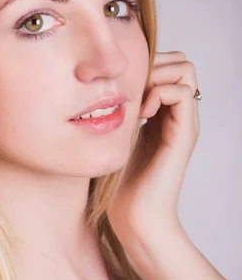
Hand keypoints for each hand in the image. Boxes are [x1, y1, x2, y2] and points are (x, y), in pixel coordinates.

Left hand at [106, 51, 199, 245]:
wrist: (134, 217)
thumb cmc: (118, 185)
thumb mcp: (112, 140)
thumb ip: (114, 116)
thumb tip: (94, 92)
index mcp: (160, 115)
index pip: (165, 66)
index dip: (146, 64)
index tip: (121, 85)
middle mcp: (176, 116)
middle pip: (179, 62)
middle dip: (154, 63)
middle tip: (131, 88)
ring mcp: (183, 124)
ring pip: (185, 70)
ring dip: (158, 75)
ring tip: (137, 101)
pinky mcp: (184, 134)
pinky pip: (184, 92)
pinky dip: (161, 93)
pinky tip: (141, 113)